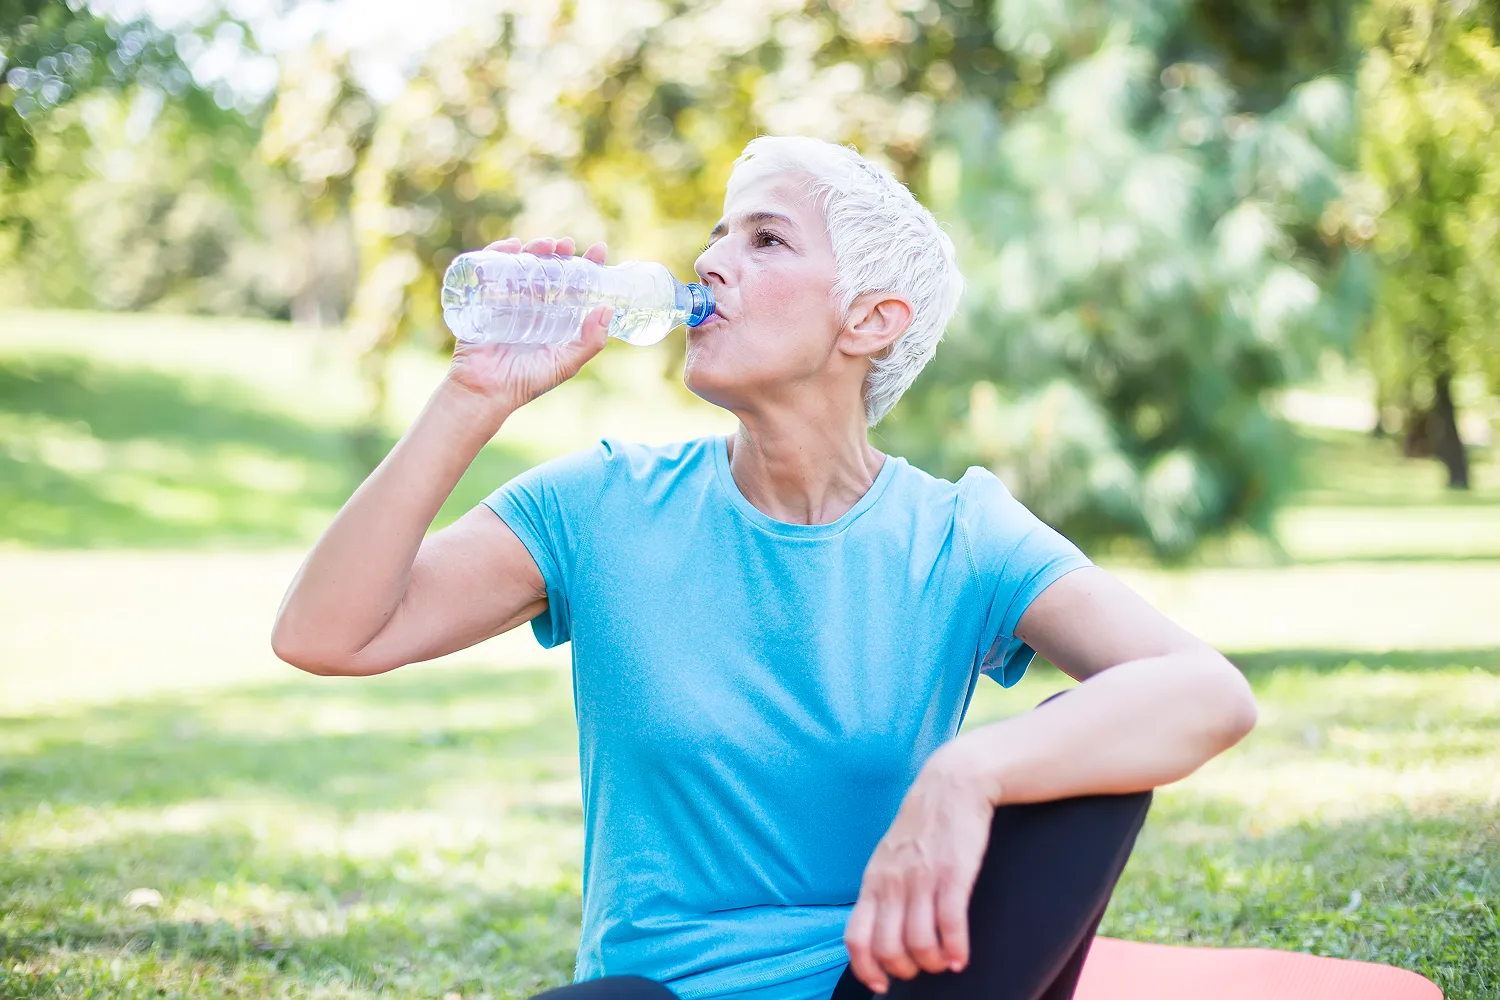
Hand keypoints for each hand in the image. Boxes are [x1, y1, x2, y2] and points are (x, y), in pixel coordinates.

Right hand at [446, 236, 611, 411]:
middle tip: (567, 245)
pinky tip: (512, 246)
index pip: (574, 285)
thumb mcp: (566, 363)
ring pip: (523, 265)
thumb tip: (608, 309)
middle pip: (548, 270)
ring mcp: (508, 301)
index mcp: (554, 319)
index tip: (599, 250)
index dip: (587, 267)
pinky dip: (500, 252)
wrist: (485, 391)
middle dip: (559, 252)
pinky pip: (491, 269)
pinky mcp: (484, 299)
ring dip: (534, 249)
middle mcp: (533, 307)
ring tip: (546, 245)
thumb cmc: (525, 382)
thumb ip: (590, 342)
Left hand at [844, 746, 995, 992]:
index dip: (866, 969)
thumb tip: (881, 935)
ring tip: (945, 962)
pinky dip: (957, 950)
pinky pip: (951, 925)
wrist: (951, 785)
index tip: (881, 985)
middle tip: (922, 969)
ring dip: (934, 963)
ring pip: (919, 944)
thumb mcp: (888, 858)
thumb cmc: (922, 826)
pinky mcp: (953, 874)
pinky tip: (962, 957)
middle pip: (887, 948)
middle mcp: (893, 884)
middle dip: (905, 970)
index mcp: (873, 882)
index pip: (856, 938)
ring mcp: (922, 879)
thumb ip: (883, 892)